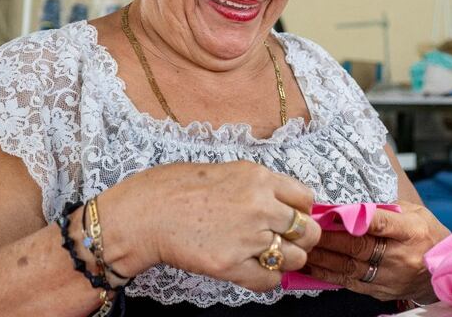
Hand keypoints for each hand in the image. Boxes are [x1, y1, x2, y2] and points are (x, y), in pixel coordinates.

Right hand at [101, 160, 321, 292]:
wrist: (144, 213)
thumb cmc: (176, 188)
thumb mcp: (226, 171)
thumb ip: (257, 187)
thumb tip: (281, 204)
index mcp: (259, 178)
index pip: (305, 199)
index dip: (302, 211)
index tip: (293, 217)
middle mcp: (260, 206)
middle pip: (308, 231)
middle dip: (302, 239)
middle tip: (289, 242)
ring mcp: (247, 237)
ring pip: (294, 258)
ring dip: (287, 261)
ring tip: (270, 257)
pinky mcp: (230, 264)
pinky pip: (270, 280)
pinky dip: (268, 279)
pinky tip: (255, 271)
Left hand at [302, 201, 449, 302]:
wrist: (443, 274)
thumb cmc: (427, 237)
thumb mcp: (416, 214)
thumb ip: (388, 210)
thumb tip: (355, 207)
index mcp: (411, 232)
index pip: (381, 223)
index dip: (355, 218)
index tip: (333, 213)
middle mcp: (401, 256)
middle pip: (359, 247)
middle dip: (330, 238)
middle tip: (309, 230)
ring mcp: (390, 277)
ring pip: (350, 267)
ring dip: (323, 258)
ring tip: (303, 249)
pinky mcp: (380, 291)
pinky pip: (350, 283)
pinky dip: (328, 275)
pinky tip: (313, 268)